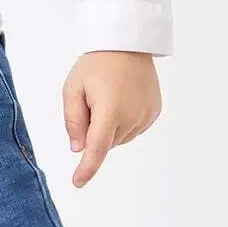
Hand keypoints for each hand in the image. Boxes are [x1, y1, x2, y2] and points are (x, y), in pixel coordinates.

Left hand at [63, 52, 160, 186]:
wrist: (127, 44)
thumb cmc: (96, 64)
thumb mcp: (73, 88)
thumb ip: (73, 120)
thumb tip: (79, 148)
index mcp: (110, 110)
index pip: (97, 148)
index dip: (87, 168)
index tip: (78, 182)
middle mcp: (132, 116)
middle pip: (106, 142)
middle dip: (95, 130)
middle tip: (92, 102)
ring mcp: (146, 115)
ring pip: (120, 138)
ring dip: (110, 128)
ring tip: (109, 97)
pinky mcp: (154, 112)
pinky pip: (133, 129)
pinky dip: (123, 122)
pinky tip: (122, 100)